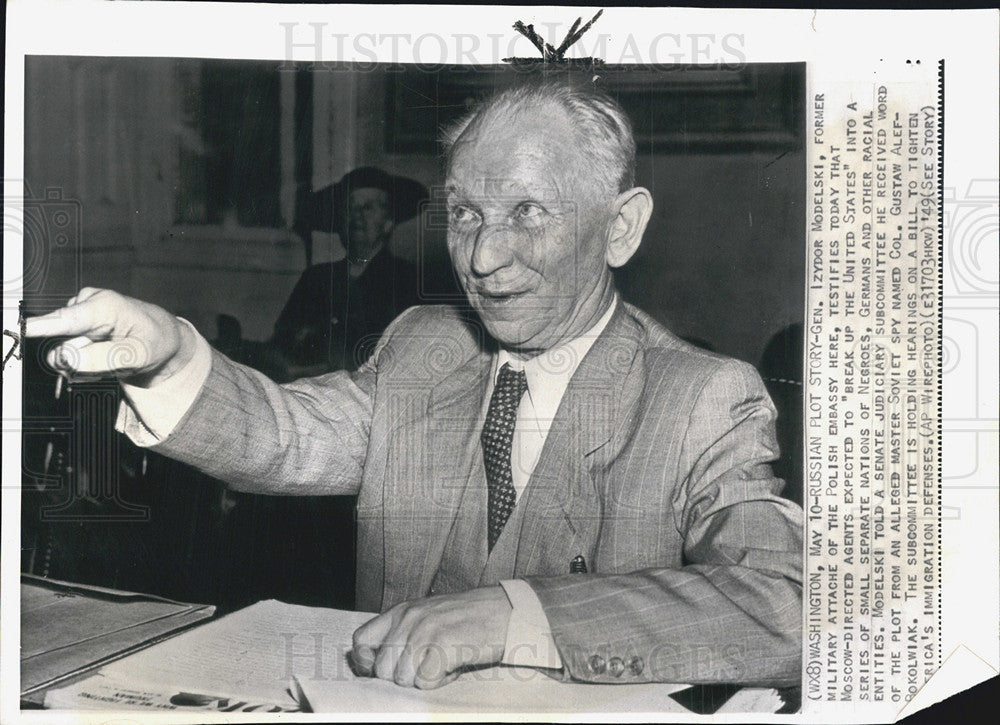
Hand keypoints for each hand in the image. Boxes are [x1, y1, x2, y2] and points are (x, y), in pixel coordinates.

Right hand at [24, 287, 195, 386]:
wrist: (161, 340)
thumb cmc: (154, 340)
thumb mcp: (140, 353)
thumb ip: (105, 358)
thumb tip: (68, 359)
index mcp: (103, 306)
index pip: (66, 319)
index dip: (40, 326)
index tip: (20, 330)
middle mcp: (84, 307)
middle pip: (63, 345)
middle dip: (81, 363)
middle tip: (111, 365)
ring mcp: (77, 319)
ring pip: (64, 355)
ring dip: (85, 366)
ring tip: (112, 362)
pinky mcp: (74, 331)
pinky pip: (68, 359)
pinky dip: (85, 366)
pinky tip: (103, 361)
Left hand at [352, 586, 511, 688]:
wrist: (502, 611)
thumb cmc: (465, 620)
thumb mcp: (426, 617)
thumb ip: (400, 635)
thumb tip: (376, 667)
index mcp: (401, 611)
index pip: (361, 640)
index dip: (366, 663)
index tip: (383, 671)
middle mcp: (409, 619)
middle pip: (382, 669)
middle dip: (402, 677)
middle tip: (426, 666)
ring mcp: (425, 630)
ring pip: (402, 678)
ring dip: (423, 679)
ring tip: (442, 664)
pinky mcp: (443, 644)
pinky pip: (425, 681)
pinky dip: (439, 682)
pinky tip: (452, 667)